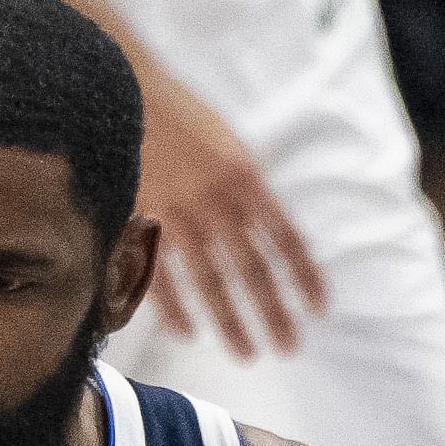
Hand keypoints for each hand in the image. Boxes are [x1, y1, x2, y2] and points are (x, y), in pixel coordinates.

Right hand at [135, 69, 325, 356]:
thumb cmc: (180, 118)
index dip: (304, 274)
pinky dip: (175, 306)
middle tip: (289, 347)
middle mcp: (217, 201)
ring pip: (210, 280)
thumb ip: (245, 190)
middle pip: (253, 268)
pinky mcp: (142, 220)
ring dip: (230, 321)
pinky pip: (161, 274)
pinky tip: (188, 333)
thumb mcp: (227, 146)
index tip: (318, 308)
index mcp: (245, 178)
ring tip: (247, 353)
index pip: (285, 237)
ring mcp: (178, 214)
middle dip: (274, 311)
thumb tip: (265, 232)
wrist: (126, 93)